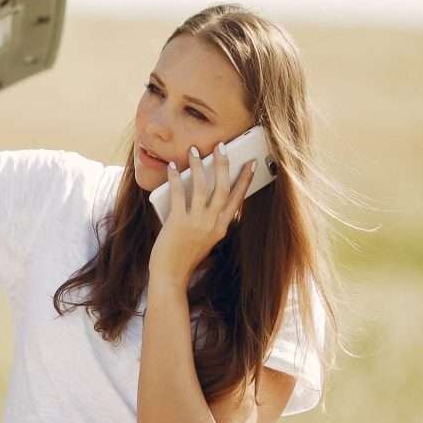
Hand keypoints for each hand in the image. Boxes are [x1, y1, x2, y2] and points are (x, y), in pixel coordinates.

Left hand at [148, 142, 255, 290]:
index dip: (245, 179)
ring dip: (199, 165)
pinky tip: (172, 167)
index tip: (251, 163)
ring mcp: (197, 223)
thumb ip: (208, 222)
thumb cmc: (184, 258)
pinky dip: (175, 178)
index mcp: (222, 228)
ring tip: (195, 150)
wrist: (171, 276)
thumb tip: (203, 197)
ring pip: (202, 187)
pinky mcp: (179, 222)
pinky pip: (178, 194)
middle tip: (222, 146)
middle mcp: (213, 223)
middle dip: (223, 164)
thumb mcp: (205, 240)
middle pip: (222, 187)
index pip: (237, 199)